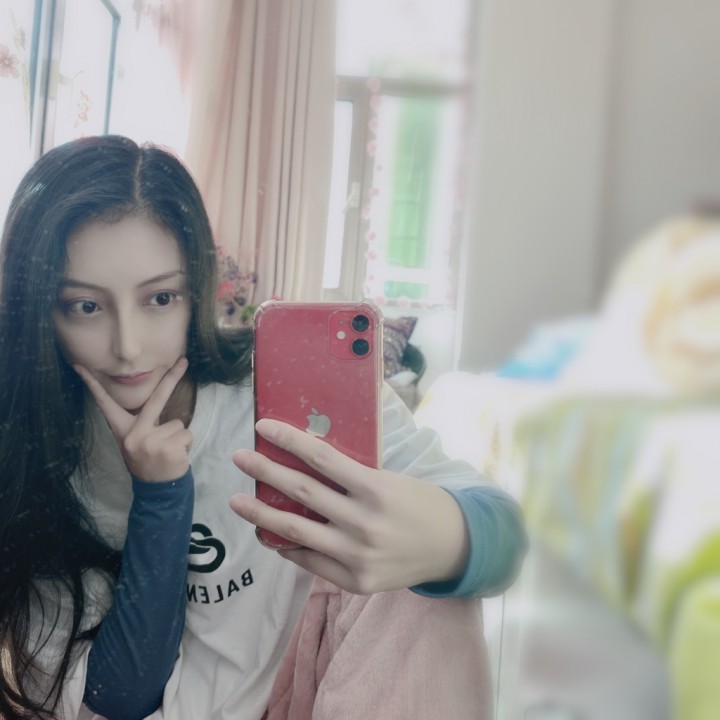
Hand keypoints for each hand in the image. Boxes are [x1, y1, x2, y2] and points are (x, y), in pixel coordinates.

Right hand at [74, 358, 192, 482]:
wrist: (156, 489)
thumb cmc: (149, 458)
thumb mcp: (137, 440)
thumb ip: (143, 422)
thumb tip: (154, 399)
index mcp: (123, 429)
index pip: (105, 404)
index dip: (92, 385)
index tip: (80, 366)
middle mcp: (134, 434)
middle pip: (156, 399)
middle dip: (171, 378)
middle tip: (184, 360)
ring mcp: (150, 442)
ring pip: (178, 423)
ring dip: (178, 436)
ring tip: (168, 449)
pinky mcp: (168, 449)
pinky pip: (187, 435)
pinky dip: (186, 444)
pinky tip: (175, 456)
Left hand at [229, 419, 468, 593]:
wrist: (452, 547)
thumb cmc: (419, 503)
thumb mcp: (391, 480)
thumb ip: (352, 477)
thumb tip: (305, 465)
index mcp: (376, 488)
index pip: (322, 457)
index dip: (289, 440)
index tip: (263, 427)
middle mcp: (364, 523)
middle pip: (302, 492)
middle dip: (264, 471)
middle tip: (239, 457)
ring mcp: (357, 556)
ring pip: (297, 531)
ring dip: (261, 514)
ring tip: (236, 501)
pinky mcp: (355, 581)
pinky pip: (310, 561)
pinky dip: (287, 546)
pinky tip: (270, 534)